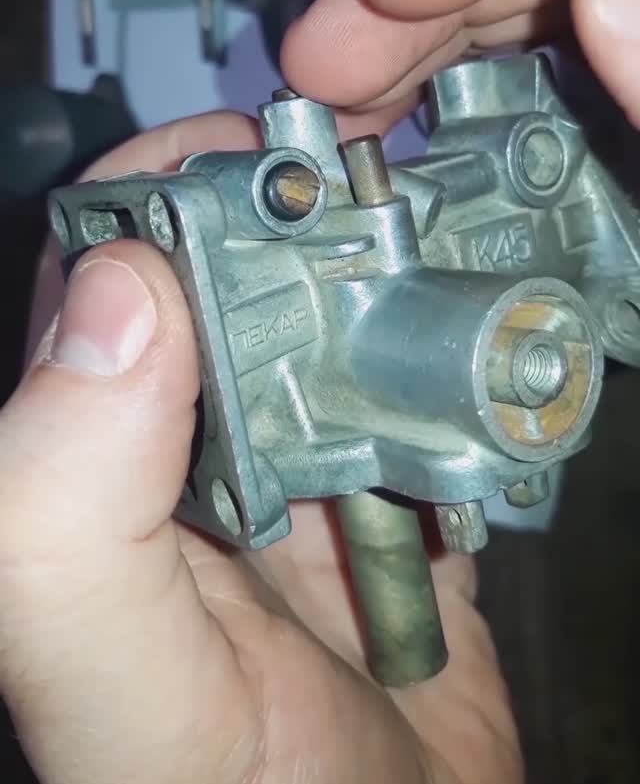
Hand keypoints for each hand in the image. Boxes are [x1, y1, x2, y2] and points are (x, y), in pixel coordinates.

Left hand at [0, 113, 518, 783]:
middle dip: (293, 219)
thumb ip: (65, 507)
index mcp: (95, 462)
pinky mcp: (386, 500)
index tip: (257, 159)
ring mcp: (293, 472)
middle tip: (369, 190)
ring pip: (329, 320)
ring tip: (431, 250)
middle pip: (230, 280)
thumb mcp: (121, 680)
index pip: (106, 275)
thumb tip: (120, 293)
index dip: (165, 193)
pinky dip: (450, 361)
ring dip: (380, 278)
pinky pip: (416, 393)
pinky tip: (473, 349)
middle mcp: (185, 453)